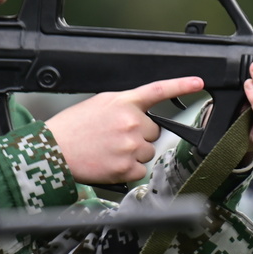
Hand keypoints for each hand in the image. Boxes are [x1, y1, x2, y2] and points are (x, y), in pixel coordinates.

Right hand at [46, 76, 204, 183]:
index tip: (199, 82)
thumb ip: (124, 105)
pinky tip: (111, 163)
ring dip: (134, 153)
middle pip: (154, 131)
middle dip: (139, 135)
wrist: (53, 151)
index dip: (182, 85)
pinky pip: (140, 170)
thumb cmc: (72, 128)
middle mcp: (131, 122)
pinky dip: (128, 170)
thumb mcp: (98, 104)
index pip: (158, 90)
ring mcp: (130, 146)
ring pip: (148, 152)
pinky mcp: (126, 168)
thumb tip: (140, 113)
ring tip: (110, 150)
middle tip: (116, 137)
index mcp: (124, 102)